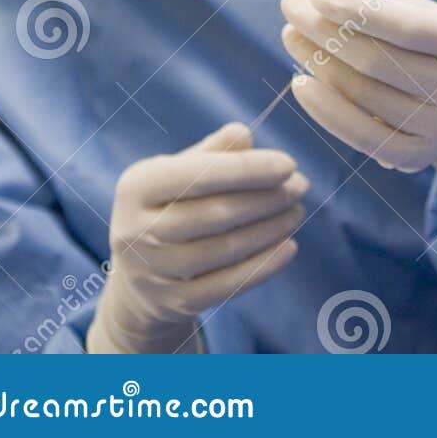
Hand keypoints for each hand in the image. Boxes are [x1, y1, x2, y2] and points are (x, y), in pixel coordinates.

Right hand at [88, 123, 305, 353]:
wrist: (138, 275)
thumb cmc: (169, 205)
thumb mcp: (178, 171)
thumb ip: (212, 151)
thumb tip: (244, 134)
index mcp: (136, 187)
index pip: (197, 175)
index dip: (247, 169)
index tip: (289, 164)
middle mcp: (136, 231)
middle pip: (215, 213)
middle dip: (266, 198)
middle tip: (300, 186)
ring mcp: (152, 272)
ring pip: (225, 249)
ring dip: (270, 229)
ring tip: (296, 211)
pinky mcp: (173, 303)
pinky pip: (227, 285)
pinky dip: (263, 266)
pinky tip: (289, 247)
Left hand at [280, 0, 436, 218]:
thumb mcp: (427, 17)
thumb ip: (388, 8)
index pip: (407, 26)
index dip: (357, 10)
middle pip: (377, 62)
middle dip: (325, 31)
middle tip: (290, 8)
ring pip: (364, 96)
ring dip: (318, 64)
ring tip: (291, 37)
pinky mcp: (417, 160)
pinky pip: (362, 137)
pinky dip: (326, 110)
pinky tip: (300, 83)